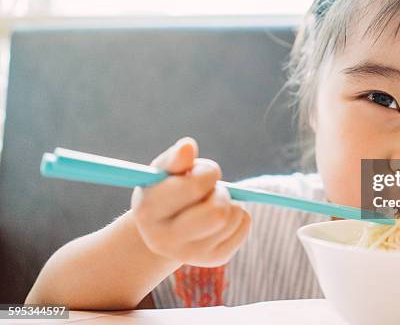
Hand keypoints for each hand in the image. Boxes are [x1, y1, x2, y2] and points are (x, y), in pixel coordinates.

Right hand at [130, 137, 250, 266]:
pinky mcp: (214, 259)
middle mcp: (165, 240)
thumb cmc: (165, 190)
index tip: (205, 172)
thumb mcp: (164, 172)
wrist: (166, 227)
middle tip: (212, 189)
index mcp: (148, 211)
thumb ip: (175, 159)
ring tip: (212, 201)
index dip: (207, 173)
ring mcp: (190, 254)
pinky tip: (221, 215)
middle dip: (221, 192)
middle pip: (218, 213)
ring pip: (233, 216)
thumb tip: (187, 146)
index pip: (194, 187)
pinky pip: (244, 226)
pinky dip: (239, 213)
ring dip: (230, 200)